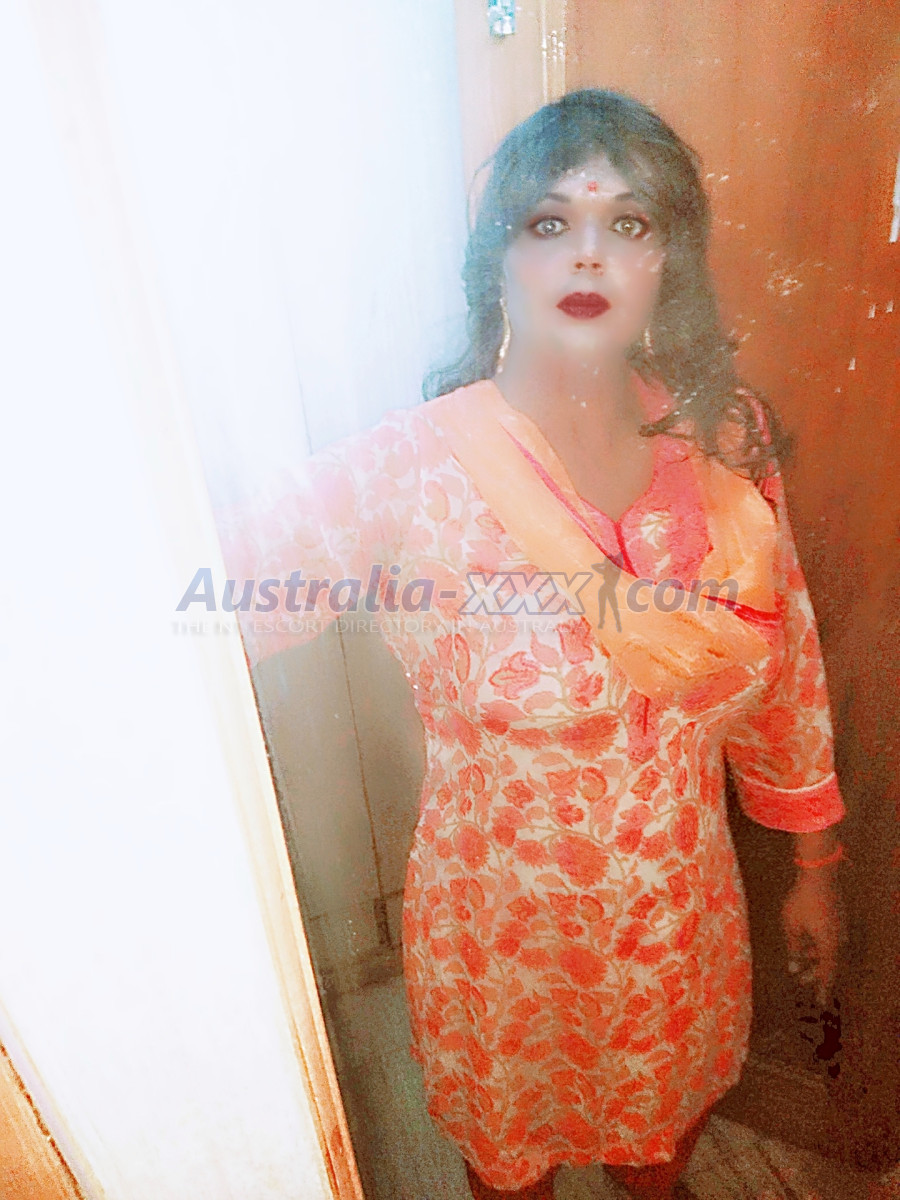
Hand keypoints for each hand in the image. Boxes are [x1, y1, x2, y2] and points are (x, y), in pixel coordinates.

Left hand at [781, 871, 843, 1006]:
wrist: (820, 875)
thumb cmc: (802, 901)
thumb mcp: (792, 926)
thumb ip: (794, 948)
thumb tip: (794, 967)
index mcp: (830, 946)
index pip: (827, 973)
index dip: (822, 988)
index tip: (820, 1002)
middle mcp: (840, 940)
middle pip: (829, 963)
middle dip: (815, 972)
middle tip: (802, 980)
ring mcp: (842, 928)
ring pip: (830, 950)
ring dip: (817, 957)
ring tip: (802, 958)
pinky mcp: (840, 918)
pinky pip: (832, 939)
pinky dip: (821, 945)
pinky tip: (809, 940)